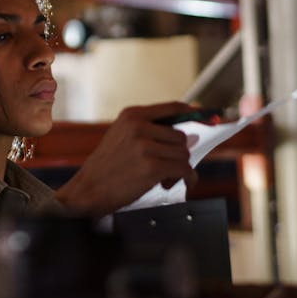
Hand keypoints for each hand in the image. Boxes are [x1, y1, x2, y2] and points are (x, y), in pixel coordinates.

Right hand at [54, 101, 197, 216]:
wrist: (87, 190)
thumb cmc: (107, 167)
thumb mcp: (121, 137)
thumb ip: (149, 131)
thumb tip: (187, 136)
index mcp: (132, 115)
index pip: (172, 107)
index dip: (194, 113)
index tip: (209, 118)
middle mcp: (138, 126)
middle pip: (181, 136)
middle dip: (178, 154)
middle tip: (167, 167)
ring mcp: (145, 146)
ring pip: (183, 154)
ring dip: (179, 169)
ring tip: (164, 177)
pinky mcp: (151, 167)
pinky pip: (184, 170)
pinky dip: (187, 178)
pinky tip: (175, 183)